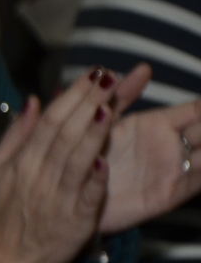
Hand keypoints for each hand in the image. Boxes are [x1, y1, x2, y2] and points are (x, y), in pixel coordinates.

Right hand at [0, 69, 115, 262]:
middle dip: (88, 103)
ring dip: (95, 131)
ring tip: (112, 105)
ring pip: (77, 159)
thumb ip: (16, 135)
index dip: (71, 96)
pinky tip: (105, 158)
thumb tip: (33, 100)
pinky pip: (87, 195)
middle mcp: (37, 177)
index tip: (91, 75)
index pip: (49, 121)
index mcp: (20, 163)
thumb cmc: (5, 212)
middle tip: (108, 78)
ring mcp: (56, 199)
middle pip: (65, 133)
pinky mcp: (75, 221)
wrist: (9, 259)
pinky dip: (95, 177)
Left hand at [99, 71, 200, 230]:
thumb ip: (120, 96)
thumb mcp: (104, 122)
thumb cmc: (89, 153)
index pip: (196, 110)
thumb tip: (143, 67)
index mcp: (160, 123)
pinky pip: (197, 183)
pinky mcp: (168, 195)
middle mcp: (172, 145)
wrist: (74, 196)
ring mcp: (173, 170)